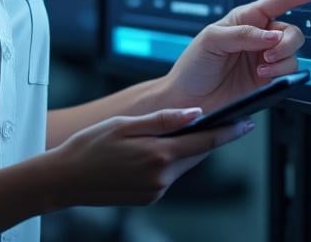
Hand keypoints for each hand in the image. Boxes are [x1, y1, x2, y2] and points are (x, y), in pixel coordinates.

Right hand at [45, 108, 254, 206]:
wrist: (64, 180)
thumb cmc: (89, 147)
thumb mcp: (125, 124)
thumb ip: (163, 119)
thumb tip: (195, 114)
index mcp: (158, 155)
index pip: (205, 142)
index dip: (228, 132)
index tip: (246, 122)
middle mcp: (162, 177)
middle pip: (197, 154)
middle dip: (206, 138)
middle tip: (214, 119)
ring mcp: (156, 190)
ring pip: (182, 164)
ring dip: (184, 149)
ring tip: (175, 131)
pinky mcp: (149, 197)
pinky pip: (168, 175)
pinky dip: (168, 161)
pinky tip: (152, 150)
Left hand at [161, 0, 310, 111]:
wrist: (188, 100)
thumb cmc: (194, 65)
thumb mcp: (211, 40)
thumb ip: (243, 34)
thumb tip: (271, 36)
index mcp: (246, 18)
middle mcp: (259, 36)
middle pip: (292, 30)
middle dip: (287, 42)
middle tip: (268, 54)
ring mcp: (265, 58)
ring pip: (294, 52)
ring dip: (282, 60)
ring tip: (260, 69)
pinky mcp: (269, 79)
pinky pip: (290, 72)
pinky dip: (281, 74)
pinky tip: (263, 77)